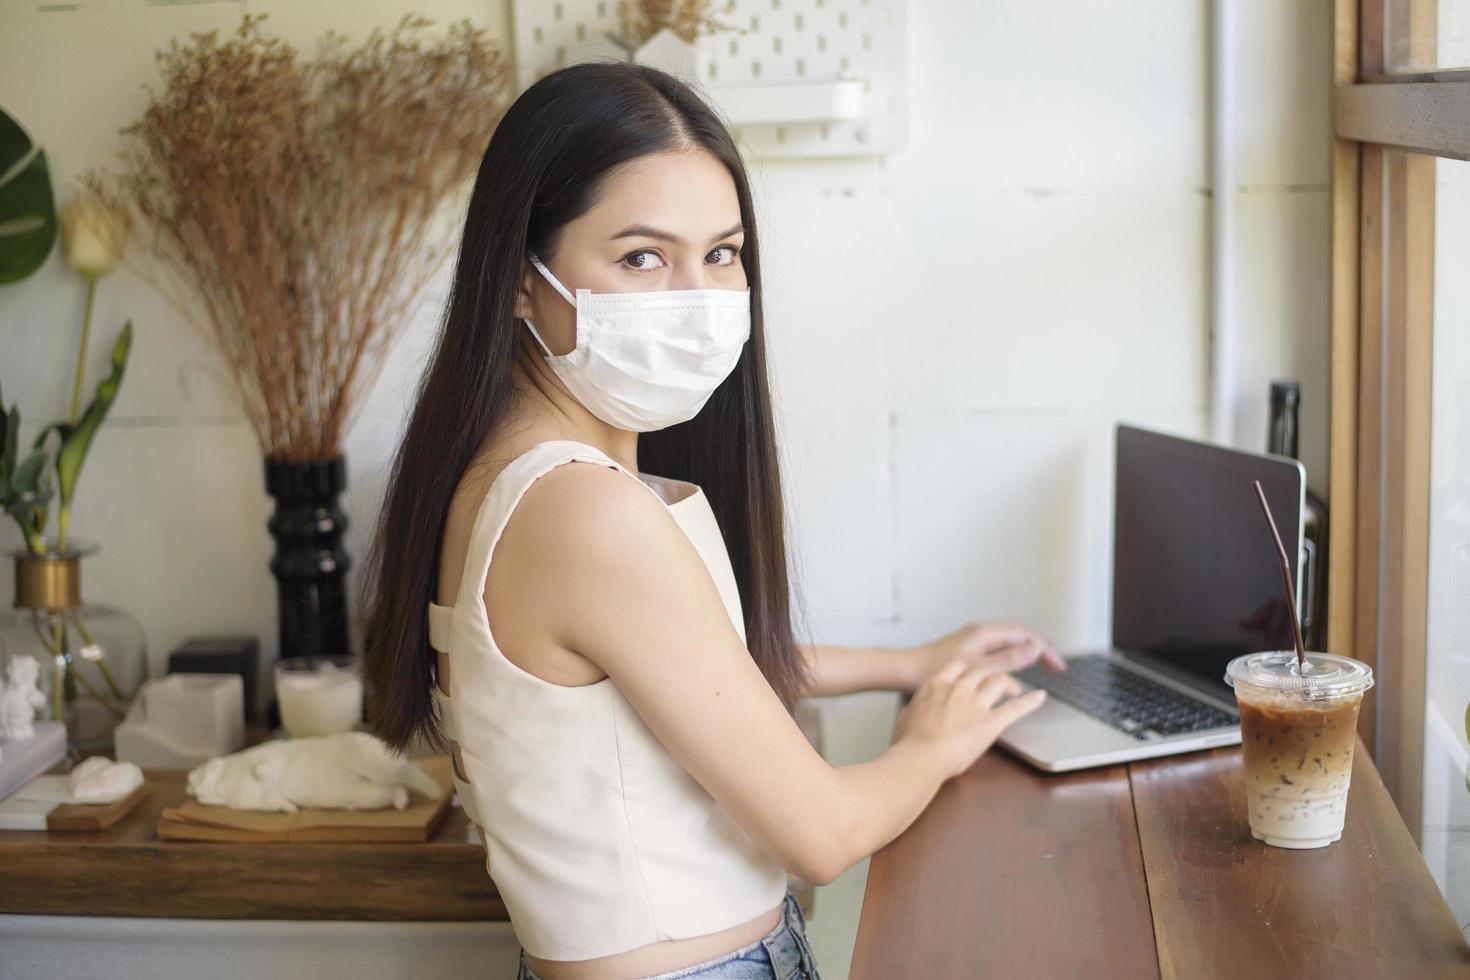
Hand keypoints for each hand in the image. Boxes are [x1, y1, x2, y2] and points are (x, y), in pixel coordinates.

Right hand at [893, 658, 1048, 779]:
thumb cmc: (909, 742)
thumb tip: (912, 713)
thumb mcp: (904, 719)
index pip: (956, 665)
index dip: (965, 667)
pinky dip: (1030, 701)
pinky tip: (1040, 697)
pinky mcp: (992, 721)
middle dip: (989, 673)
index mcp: (935, 686)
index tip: (969, 671)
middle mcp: (958, 688)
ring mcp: (976, 703)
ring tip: (1014, 688)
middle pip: (980, 670)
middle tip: (994, 679)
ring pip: (998, 681)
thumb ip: (914, 710)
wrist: (922, 755)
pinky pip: (1016, 707)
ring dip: (1007, 683)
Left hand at [899, 620, 1064, 692]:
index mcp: (985, 633)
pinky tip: (1012, 674)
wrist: (905, 671)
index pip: (1025, 635)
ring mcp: (972, 640)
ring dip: (1026, 654)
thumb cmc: (935, 668)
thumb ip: (1007, 658)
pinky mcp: (966, 650)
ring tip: (1041, 666)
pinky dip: (1010, 659)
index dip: (1045, 649)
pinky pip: (996, 651)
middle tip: (1056, 666)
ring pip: (1008, 644)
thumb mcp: (978, 667)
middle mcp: (980, 632)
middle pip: (1019, 636)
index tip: (1058, 666)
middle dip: (1039, 649)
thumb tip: (1035, 648)